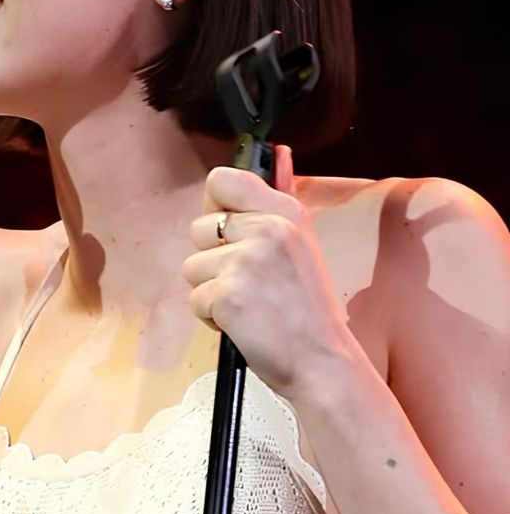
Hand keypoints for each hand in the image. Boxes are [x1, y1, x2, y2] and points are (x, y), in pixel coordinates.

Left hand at [181, 145, 355, 403]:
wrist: (322, 362)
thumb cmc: (307, 309)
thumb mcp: (303, 243)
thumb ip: (283, 196)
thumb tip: (278, 152)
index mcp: (285, 212)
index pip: (221, 180)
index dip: (215, 208)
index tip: (230, 233)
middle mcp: (267, 229)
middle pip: (198, 228)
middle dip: (212, 260)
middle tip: (249, 283)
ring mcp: (245, 261)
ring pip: (191, 267)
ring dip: (210, 291)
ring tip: (249, 304)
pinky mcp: (227, 294)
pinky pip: (194, 298)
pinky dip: (211, 316)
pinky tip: (242, 323)